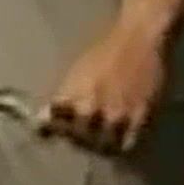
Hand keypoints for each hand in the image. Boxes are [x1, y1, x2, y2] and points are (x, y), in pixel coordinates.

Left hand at [42, 15, 169, 152]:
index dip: (51, 132)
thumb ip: (62, 96)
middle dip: (77, 140)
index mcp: (69, 95)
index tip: (53, 133)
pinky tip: (122, 142)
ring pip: (102, 147)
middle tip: (83, 137)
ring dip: (100, 147)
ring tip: (103, 142)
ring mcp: (115, 114)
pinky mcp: (140, 117)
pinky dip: (123, 147)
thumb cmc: (104, 50)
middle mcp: (89, 108)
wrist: (139, 37)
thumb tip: (43, 118)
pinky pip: (128, 145)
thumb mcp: (75, 72)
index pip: (49, 126)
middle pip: (76, 140)